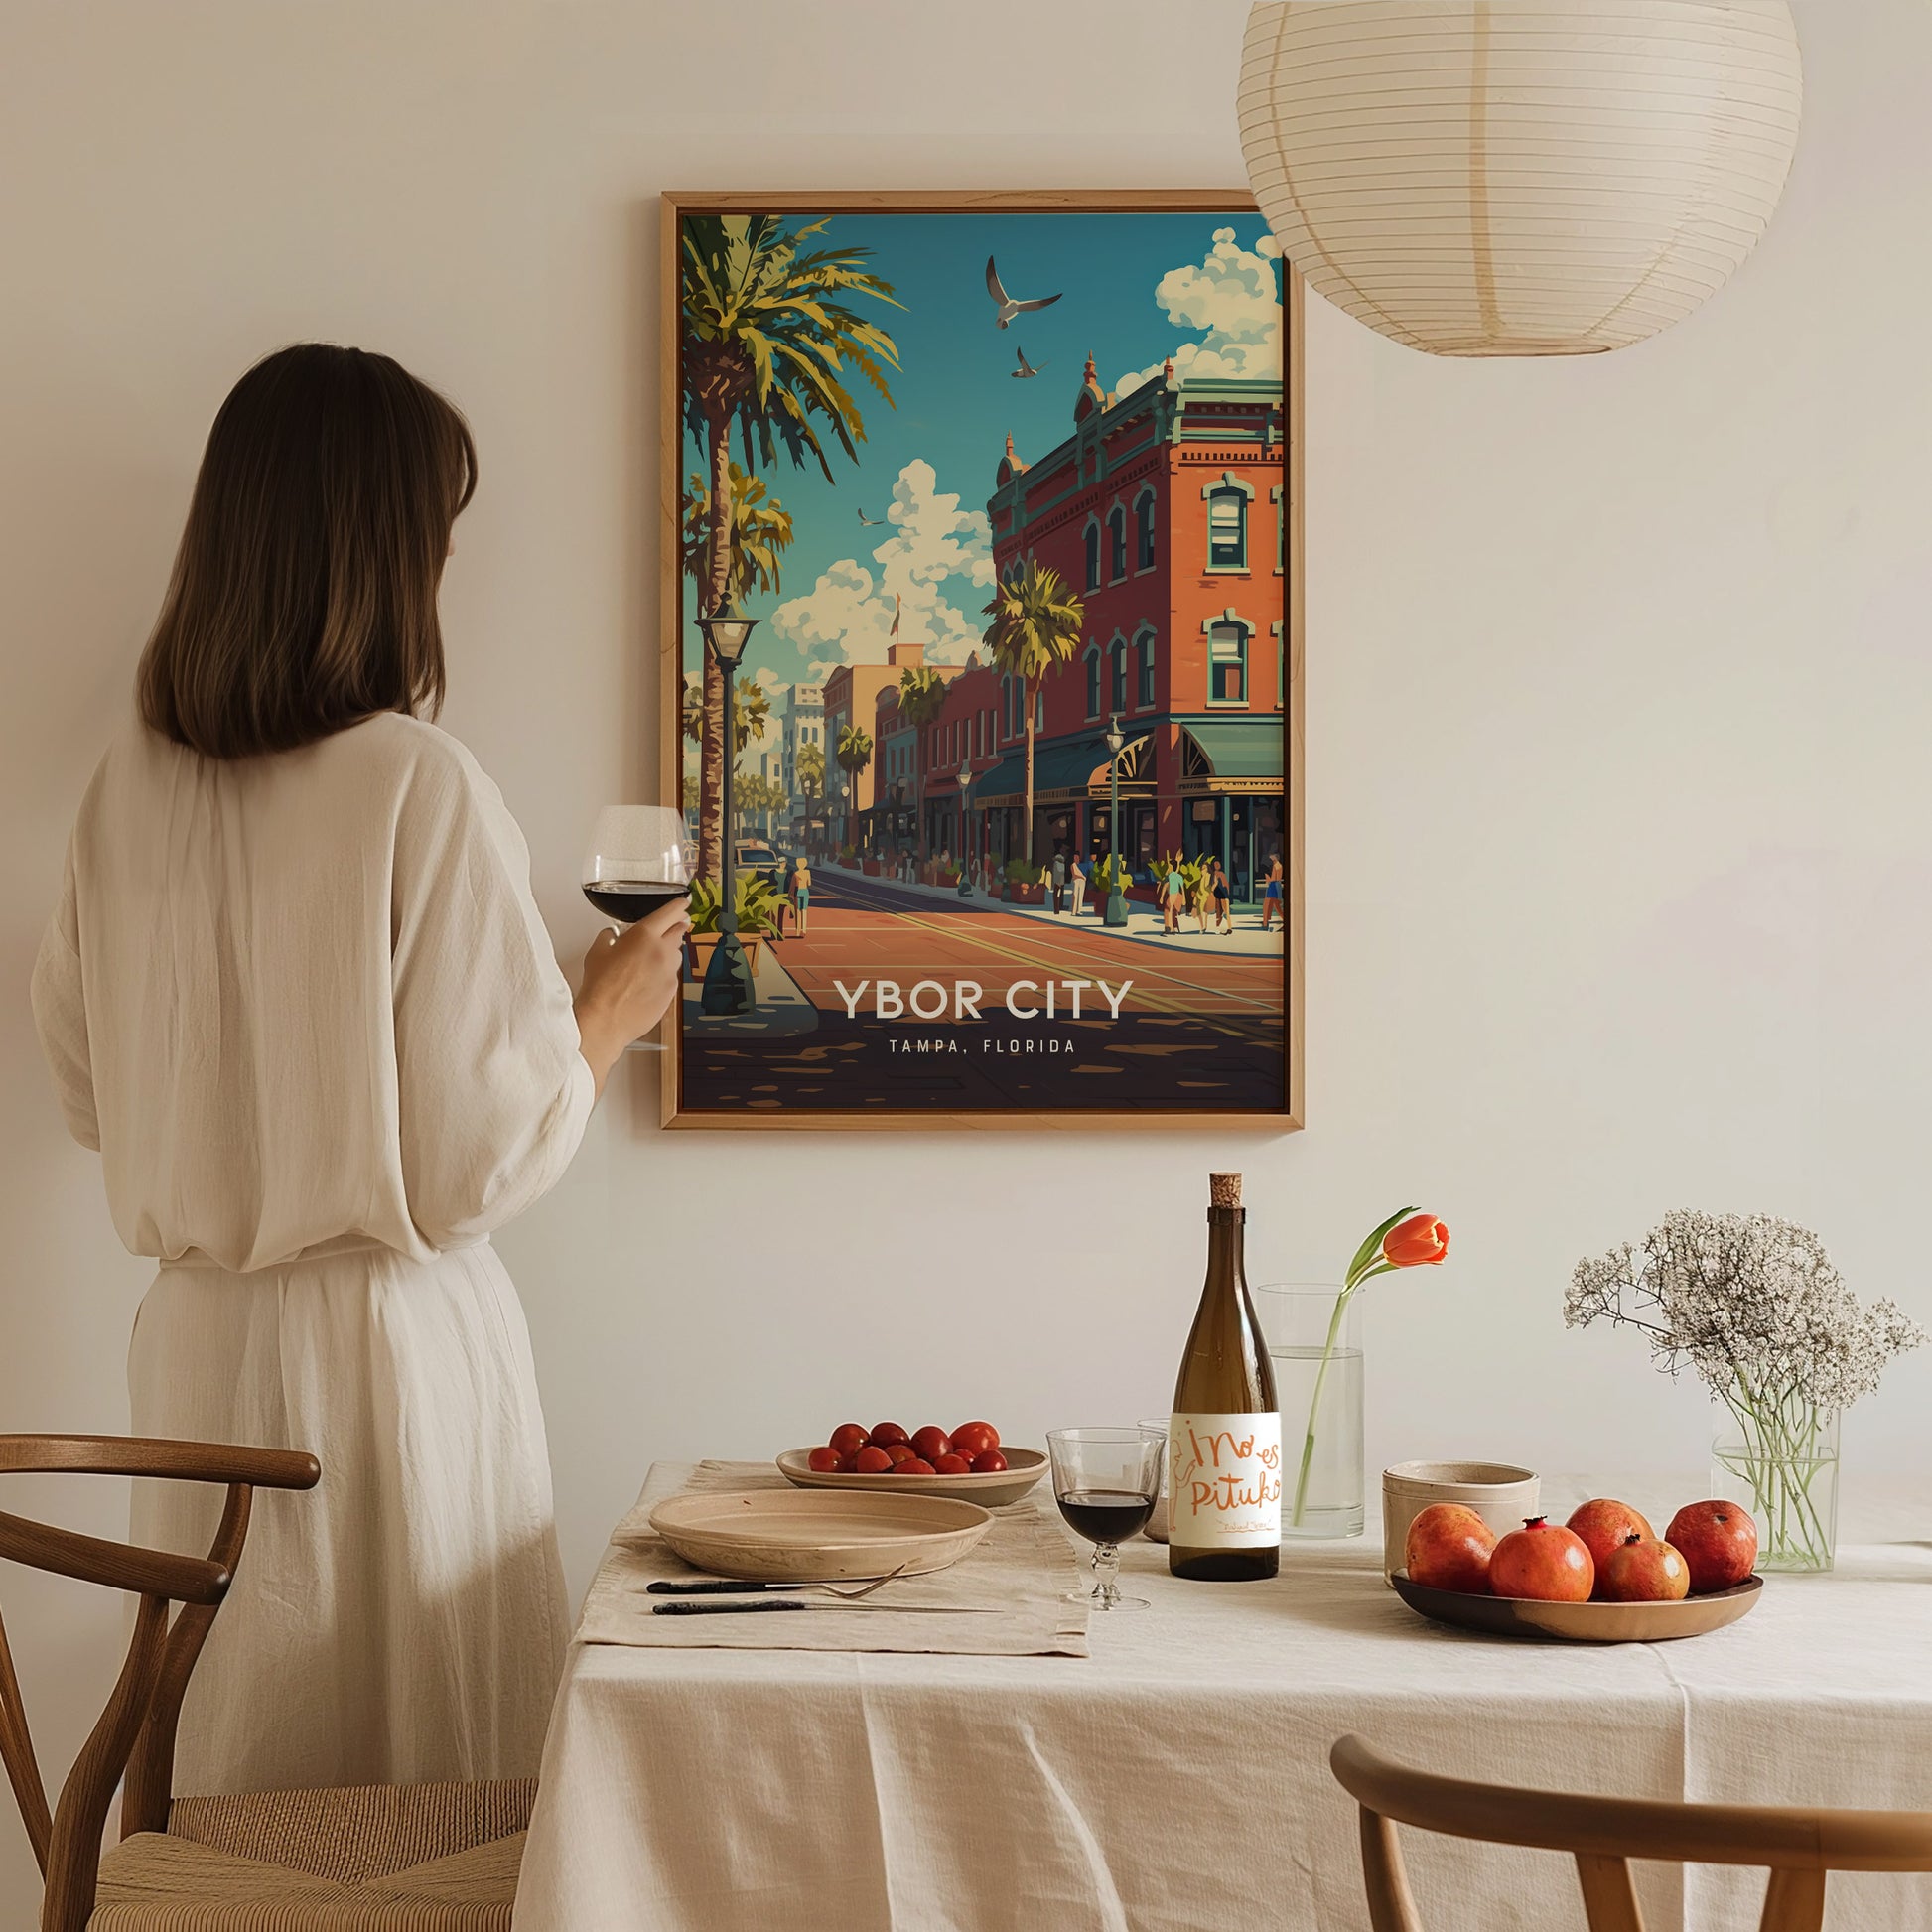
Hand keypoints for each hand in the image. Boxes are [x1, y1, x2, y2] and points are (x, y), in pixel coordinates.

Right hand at [574, 896, 689, 1095]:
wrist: (605, 1019)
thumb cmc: (600, 987)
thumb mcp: (597, 952)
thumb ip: (609, 937)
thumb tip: (612, 935)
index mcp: (644, 935)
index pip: (670, 912)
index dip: (678, 906)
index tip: (683, 903)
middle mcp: (662, 952)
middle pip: (679, 932)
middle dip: (676, 927)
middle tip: (672, 927)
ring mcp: (670, 973)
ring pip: (676, 956)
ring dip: (668, 953)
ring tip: (650, 961)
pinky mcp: (672, 992)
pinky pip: (671, 977)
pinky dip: (663, 975)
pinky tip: (647, 983)